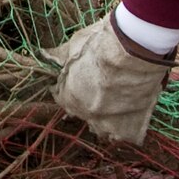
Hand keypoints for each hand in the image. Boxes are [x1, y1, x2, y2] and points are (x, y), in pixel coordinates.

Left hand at [44, 15, 174, 144]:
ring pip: (105, 129)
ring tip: (117, 104)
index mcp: (69, 97)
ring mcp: (109, 124)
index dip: (68, 88)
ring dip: (107, 120)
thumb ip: (60, 55)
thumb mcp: (75, 44)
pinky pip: (128, 134)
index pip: (62, 99)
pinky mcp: (132, 126)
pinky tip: (133, 115)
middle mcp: (86, 115)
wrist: (134, 50)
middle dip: (88, 103)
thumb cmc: (102, 45)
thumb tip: (44, 54)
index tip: (76, 80)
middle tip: (101, 89)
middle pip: (85, 114)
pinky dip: (130, 127)